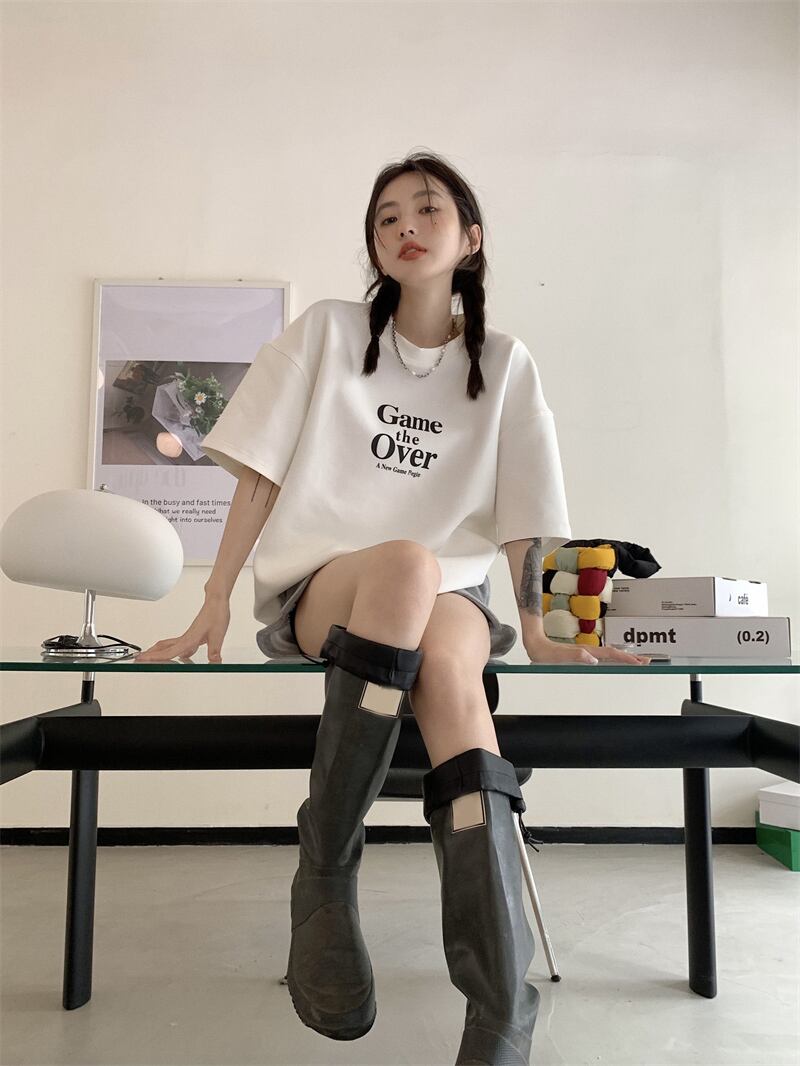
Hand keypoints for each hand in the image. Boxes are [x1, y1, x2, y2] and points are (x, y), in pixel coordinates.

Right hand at [133, 595, 230, 662]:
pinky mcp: (193, 634)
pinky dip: (175, 651)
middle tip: (139, 658)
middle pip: (164, 648)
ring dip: (160, 652)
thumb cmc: (216, 614)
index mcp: (189, 639)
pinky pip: (180, 644)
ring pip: (170, 645)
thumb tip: (214, 663)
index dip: (154, 658)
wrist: (216, 602)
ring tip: (152, 657)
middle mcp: (186, 638)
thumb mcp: (218, 636)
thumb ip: (214, 651)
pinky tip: (182, 656)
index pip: (168, 652)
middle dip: (151, 654)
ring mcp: (189, 635)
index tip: (142, 659)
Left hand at [524, 634, 650, 664]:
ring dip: (624, 657)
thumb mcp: (559, 657)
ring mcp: (585, 652)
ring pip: (610, 654)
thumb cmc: (544, 652)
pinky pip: (602, 655)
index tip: (640, 662)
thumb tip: (592, 660)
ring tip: (638, 660)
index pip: (610, 655)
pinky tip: (615, 660)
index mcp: (586, 652)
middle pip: (614, 653)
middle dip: (631, 657)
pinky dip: (613, 658)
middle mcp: (588, 650)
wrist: (534, 644)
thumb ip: (576, 656)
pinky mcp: (581, 654)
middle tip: (647, 661)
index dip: (626, 658)